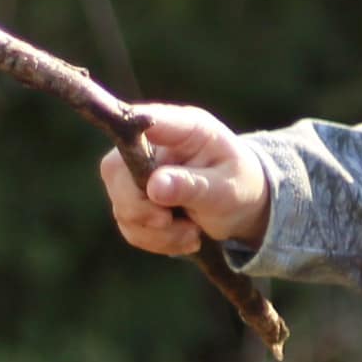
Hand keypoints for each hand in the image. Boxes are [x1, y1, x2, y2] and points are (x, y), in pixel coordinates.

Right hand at [99, 104, 270, 255]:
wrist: (246, 207)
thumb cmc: (242, 186)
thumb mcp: (227, 188)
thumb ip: (193, 185)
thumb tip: (155, 186)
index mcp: (182, 129)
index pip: (141, 121)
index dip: (126, 137)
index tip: (136, 169)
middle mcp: (152, 146)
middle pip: (115, 170)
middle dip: (141, 208)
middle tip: (169, 221)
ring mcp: (138, 173)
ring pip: (121, 205)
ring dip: (156, 232)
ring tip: (192, 233)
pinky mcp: (136, 200)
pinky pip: (130, 226)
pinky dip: (157, 240)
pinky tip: (186, 238)